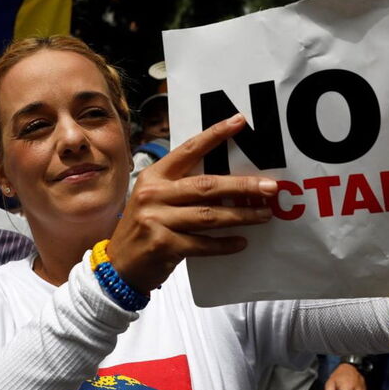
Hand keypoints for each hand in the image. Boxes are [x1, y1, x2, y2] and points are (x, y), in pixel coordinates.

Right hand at [108, 113, 277, 291]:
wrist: (119, 267)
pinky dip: (225, 244)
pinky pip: (204, 244)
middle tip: (269, 187)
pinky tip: (241, 242)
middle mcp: (154, 194)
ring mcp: (157, 220)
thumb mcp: (155, 200)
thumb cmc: (144, 229)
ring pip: (210, 216)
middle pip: (207, 186)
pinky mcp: (164, 245)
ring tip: (264, 214)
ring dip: (241, 215)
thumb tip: (228, 182)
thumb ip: (182, 187)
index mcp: (154, 177)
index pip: (189, 150)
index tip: (239, 122)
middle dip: (242, 186)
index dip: (215, 135)